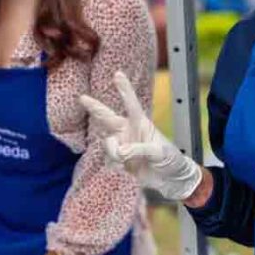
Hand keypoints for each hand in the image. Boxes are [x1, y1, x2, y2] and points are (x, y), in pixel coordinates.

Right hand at [80, 70, 202, 200]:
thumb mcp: (160, 152)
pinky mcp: (119, 161)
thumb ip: (139, 149)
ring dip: (114, 152)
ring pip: (107, 144)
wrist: (171, 180)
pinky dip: (115, 165)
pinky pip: (109, 160)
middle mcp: (128, 131)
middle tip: (82, 98)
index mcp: (141, 123)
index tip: (117, 74)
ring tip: (125, 161)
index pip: (131, 104)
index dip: (124, 89)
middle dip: (95, 108)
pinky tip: (125, 169)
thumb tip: (120, 151)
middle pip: (107, 118)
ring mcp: (122, 145)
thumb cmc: (171, 159)